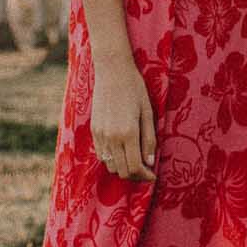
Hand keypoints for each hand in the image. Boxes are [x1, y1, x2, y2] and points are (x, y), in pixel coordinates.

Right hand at [89, 54, 156, 180]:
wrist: (112, 70)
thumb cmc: (134, 88)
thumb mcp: (148, 112)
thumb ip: (149, 139)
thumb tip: (150, 163)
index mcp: (128, 133)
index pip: (135, 167)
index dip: (145, 176)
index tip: (153, 175)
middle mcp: (112, 137)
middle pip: (122, 171)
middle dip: (136, 175)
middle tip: (146, 171)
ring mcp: (100, 134)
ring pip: (110, 166)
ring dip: (123, 168)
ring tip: (134, 161)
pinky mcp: (94, 130)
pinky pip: (101, 155)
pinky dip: (112, 159)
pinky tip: (121, 151)